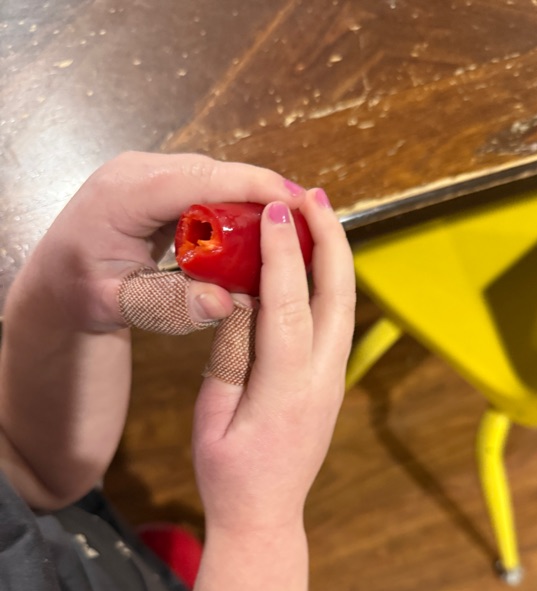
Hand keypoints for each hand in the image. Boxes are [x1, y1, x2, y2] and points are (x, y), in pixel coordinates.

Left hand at [23, 151, 306, 331]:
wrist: (59, 283)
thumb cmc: (79, 293)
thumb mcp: (118, 304)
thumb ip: (169, 305)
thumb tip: (224, 303)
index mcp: (124, 192)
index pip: (199, 179)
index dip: (252, 186)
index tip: (296, 201)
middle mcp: (137, 172)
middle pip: (216, 173)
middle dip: (264, 194)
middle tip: (309, 222)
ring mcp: (150, 175)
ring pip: (216, 178)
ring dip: (254, 201)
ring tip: (294, 227)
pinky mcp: (162, 186)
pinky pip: (209, 189)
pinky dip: (237, 208)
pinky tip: (260, 231)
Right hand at [193, 189, 355, 533]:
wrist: (265, 516)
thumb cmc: (230, 473)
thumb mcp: (214, 415)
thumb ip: (231, 355)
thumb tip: (242, 301)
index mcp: (287, 390)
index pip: (290, 308)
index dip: (283, 256)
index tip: (275, 212)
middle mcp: (322, 380)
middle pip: (338, 296)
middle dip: (328, 240)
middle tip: (312, 196)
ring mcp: (334, 381)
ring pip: (345, 305)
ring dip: (335, 257)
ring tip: (319, 214)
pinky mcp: (332, 382)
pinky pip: (338, 321)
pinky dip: (331, 283)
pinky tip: (316, 261)